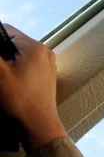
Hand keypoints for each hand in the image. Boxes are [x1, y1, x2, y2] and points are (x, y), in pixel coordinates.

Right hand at [0, 25, 66, 150]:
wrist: (38, 126)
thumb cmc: (19, 101)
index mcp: (35, 47)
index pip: (6, 30)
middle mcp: (44, 53)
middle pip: (11, 44)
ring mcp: (46, 66)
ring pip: (17, 57)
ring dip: (4, 65)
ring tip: (2, 81)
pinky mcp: (44, 78)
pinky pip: (24, 68)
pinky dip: (13, 73)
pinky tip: (7, 86)